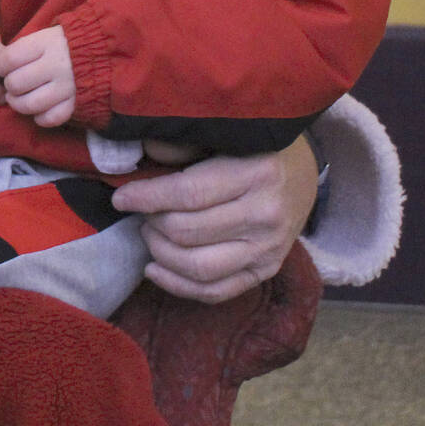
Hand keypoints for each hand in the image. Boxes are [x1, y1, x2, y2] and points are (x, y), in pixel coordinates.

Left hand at [0, 28, 76, 126]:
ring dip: (18, 104)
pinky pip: (51, 118)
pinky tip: (38, 111)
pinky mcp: (76, 103)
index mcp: (45, 43)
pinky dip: (40, 118)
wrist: (102, 50)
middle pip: (16, 84)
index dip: (0, 67)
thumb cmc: (63, 44)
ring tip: (18, 99)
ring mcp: (67, 86)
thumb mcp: (44, 36)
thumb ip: (24, 49)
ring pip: (30, 104)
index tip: (4, 68)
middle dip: (9, 87)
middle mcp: (56, 64)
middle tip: (13, 84)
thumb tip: (0, 68)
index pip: (9, 59)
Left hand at [109, 136, 319, 303]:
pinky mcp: (267, 271)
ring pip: (199, 268)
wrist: (303, 171)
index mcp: (256, 173)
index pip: (188, 194)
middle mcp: (266, 215)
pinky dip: (178, 286)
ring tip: (149, 233)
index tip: (121, 198)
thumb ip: (182, 144)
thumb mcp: (223, 133)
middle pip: (188, 232)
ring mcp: (269, 249)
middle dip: (152, 223)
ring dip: (161, 254)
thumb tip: (142, 153)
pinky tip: (155, 269)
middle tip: (140, 211)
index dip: (146, 198)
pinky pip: (216, 292)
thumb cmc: (255, 146)